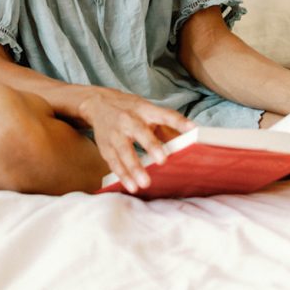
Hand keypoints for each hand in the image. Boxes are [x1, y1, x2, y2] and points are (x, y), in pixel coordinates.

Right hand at [78, 88, 193, 193]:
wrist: (97, 103)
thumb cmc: (130, 109)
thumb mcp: (147, 110)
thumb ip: (166, 125)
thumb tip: (190, 141)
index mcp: (144, 110)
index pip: (164, 114)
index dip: (178, 121)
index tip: (192, 129)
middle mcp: (129, 120)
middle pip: (140, 132)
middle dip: (151, 145)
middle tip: (162, 160)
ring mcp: (116, 133)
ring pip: (125, 151)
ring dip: (134, 168)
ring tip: (145, 183)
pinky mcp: (105, 146)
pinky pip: (114, 162)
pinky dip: (123, 175)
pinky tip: (131, 186)